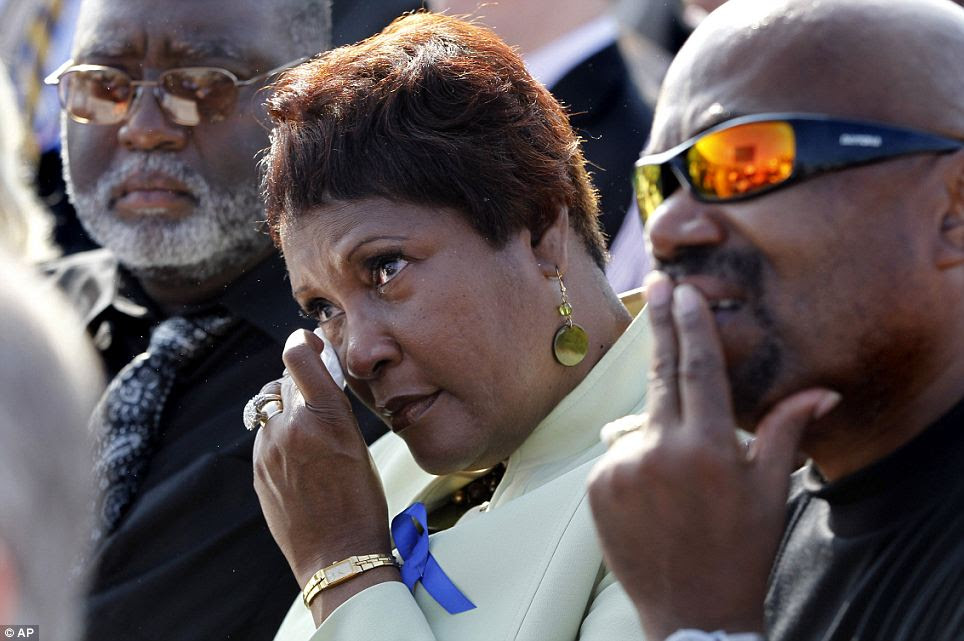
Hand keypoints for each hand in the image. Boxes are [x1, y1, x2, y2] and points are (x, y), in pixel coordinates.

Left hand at [253, 329, 397, 621]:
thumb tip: (315, 381)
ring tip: (307, 430)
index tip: (306, 341)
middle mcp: (291, 427)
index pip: (298, 357)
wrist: (339, 555)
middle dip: (297, 381)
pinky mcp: (258, 471)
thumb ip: (331, 410)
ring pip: (269, 409)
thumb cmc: (362, 502)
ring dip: (285, 409)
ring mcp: (268, 451)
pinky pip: (264, 437)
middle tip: (314, 391)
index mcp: (324, 417)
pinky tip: (299, 458)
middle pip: (283, 382)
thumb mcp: (358, 445)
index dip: (300, 343)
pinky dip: (278, 436)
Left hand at [587, 273, 839, 638]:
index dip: (692, 326)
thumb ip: (785, 431)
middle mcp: (660, 450)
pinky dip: (636, 460)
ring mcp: (622, 468)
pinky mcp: (597, 486)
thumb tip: (821, 390)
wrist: (692, 612)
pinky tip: (656, 496)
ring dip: (659, 429)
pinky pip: (618, 454)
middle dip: (659, 326)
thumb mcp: (770, 491)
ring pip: (641, 422)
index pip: (699, 369)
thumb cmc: (741, 550)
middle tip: (657, 286)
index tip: (684, 291)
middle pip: (660, 373)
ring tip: (680, 479)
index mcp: (709, 447)